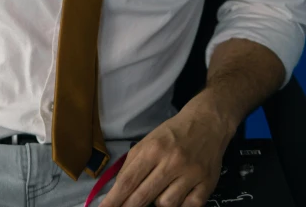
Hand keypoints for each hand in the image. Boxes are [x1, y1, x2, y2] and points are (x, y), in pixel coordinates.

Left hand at [100, 96, 232, 206]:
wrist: (207, 122)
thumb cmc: (173, 133)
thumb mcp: (148, 140)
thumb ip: (132, 164)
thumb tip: (117, 190)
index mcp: (153, 148)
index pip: (128, 180)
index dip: (114, 199)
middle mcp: (171, 161)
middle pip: (143, 196)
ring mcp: (191, 174)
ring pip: (166, 204)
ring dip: (159, 203)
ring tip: (159, 191)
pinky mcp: (207, 184)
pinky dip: (181, 206)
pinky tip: (178, 196)